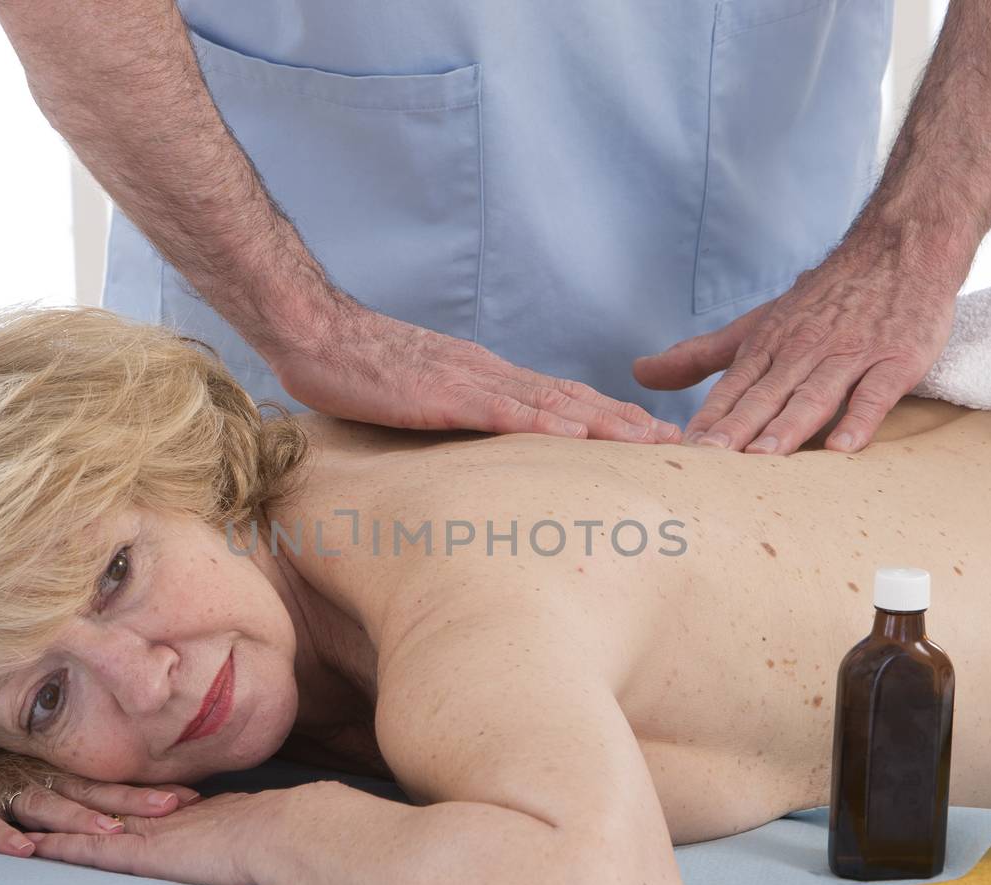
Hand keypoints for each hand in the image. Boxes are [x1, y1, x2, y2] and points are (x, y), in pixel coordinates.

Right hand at [0, 769, 201, 857]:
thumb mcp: (29, 763)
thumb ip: (69, 776)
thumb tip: (126, 798)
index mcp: (51, 772)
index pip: (106, 782)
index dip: (145, 791)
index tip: (190, 797)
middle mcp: (31, 779)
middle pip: (86, 792)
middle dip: (128, 802)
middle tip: (168, 810)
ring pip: (42, 804)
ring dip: (74, 818)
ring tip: (106, 831)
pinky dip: (0, 836)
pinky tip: (23, 850)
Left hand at [23, 789, 282, 884]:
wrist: (281, 832)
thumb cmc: (275, 830)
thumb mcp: (241, 821)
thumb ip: (222, 817)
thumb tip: (224, 816)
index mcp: (174, 805)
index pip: (126, 794)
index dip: (96, 787)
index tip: (69, 778)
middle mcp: (154, 812)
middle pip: (96, 796)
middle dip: (60, 789)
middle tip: (24, 777)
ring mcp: (147, 831)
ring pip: (84, 819)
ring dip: (49, 814)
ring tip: (10, 804)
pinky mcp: (144, 854)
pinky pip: (92, 852)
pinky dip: (62, 848)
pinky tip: (33, 846)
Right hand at [271, 300, 682, 444]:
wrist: (311, 331)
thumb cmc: (354, 367)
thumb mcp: (415, 395)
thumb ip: (452, 414)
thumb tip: (479, 446)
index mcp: (485, 376)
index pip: (560, 399)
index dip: (610, 417)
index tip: (652, 436)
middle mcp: (488, 374)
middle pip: (571, 401)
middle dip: (627, 423)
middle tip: (680, 444)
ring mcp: (466, 381)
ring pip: (549, 405)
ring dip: (604, 425)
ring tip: (650, 443)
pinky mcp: (439, 394)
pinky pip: (499, 412)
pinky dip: (543, 425)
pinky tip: (577, 438)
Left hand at [631, 233, 959, 454]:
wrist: (900, 249)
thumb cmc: (825, 298)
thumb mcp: (757, 323)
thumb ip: (701, 355)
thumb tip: (639, 373)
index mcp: (768, 347)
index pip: (731, 389)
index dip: (707, 420)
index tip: (682, 452)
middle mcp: (803, 352)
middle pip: (765, 396)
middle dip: (737, 429)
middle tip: (711, 461)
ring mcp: (850, 356)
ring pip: (813, 396)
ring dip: (788, 426)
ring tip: (763, 458)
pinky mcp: (895, 361)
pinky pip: (875, 394)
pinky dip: (860, 419)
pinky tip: (841, 447)